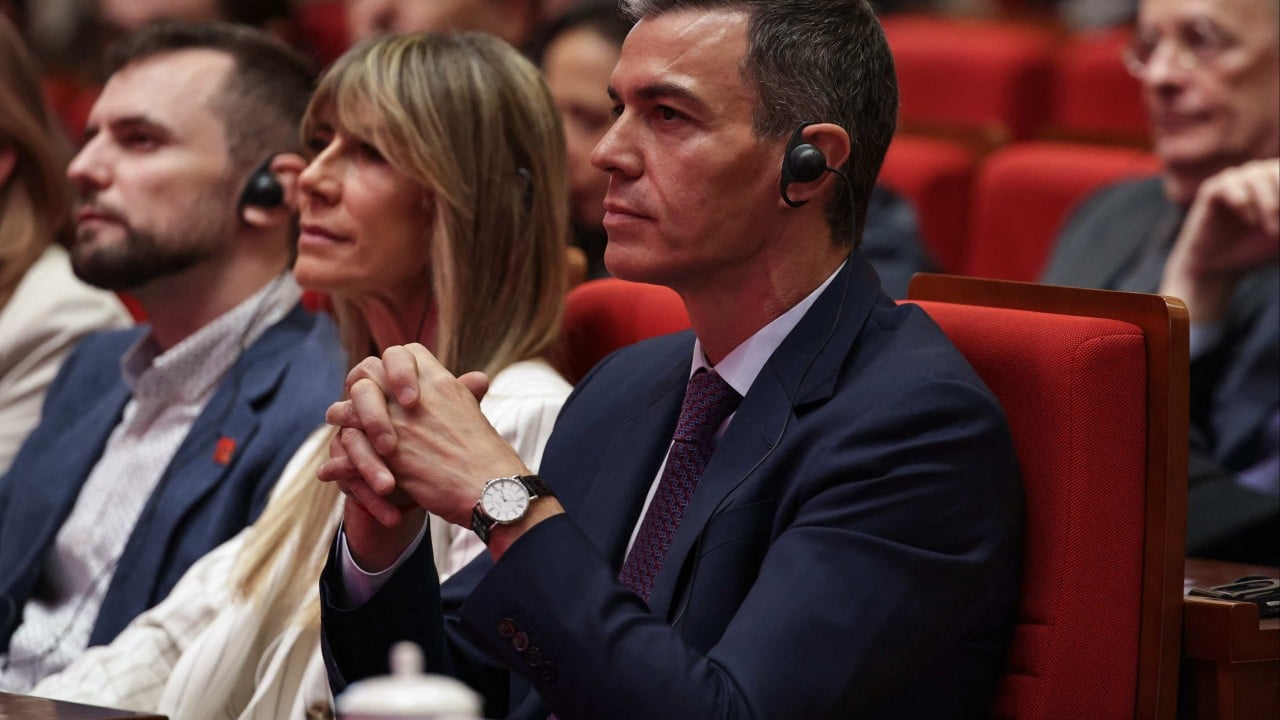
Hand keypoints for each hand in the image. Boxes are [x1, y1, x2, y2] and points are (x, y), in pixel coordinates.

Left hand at [322, 344, 524, 525]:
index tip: (390, 384)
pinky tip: (331, 467)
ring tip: (338, 421)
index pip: (402, 353)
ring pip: (353, 404)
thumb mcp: (475, 413)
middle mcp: (417, 396)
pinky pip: (351, 445)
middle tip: (354, 400)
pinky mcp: (389, 455)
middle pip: (370, 370)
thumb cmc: (487, 456)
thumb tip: (476, 379)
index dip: (390, 366)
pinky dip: (339, 460)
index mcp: (440, 382)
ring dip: (342, 414)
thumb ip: (464, 393)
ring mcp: (400, 423)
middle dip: (358, 385)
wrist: (491, 488)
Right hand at [1161, 158, 1279, 322]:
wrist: (1217, 267)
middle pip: (1274, 169)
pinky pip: (1227, 185)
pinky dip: (1242, 201)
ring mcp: (1232, 181)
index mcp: (1273, 181)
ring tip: (1272, 230)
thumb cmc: (1254, 249)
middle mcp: (1254, 176)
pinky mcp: (1211, 191)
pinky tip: (1250, 222)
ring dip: (1268, 203)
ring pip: (1254, 175)